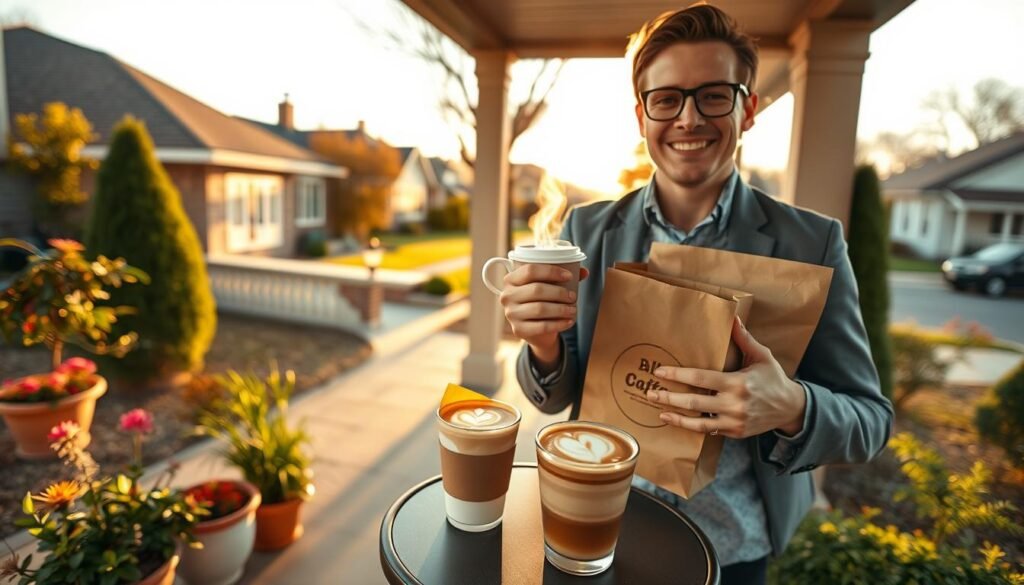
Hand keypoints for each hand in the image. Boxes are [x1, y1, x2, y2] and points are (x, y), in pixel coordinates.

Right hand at [500, 264, 588, 368]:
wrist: (535, 330)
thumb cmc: (542, 301)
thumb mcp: (548, 286)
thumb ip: (564, 277)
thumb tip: (584, 271)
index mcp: (511, 279)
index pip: (530, 270)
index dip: (551, 271)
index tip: (569, 276)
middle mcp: (507, 296)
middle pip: (536, 289)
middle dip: (559, 292)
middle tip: (573, 296)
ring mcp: (511, 314)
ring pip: (540, 308)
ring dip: (561, 309)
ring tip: (573, 309)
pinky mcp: (518, 329)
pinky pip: (542, 326)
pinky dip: (559, 323)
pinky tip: (569, 321)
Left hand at [645, 316, 806, 438]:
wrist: (791, 409)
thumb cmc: (774, 379)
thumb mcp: (762, 356)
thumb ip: (744, 339)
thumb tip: (732, 317)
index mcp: (737, 383)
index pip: (701, 378)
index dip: (678, 375)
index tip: (660, 372)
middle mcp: (734, 404)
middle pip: (694, 403)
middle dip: (670, 398)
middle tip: (650, 393)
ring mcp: (734, 421)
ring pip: (699, 423)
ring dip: (677, 418)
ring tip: (659, 412)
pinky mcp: (734, 433)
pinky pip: (709, 431)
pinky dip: (692, 428)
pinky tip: (678, 421)